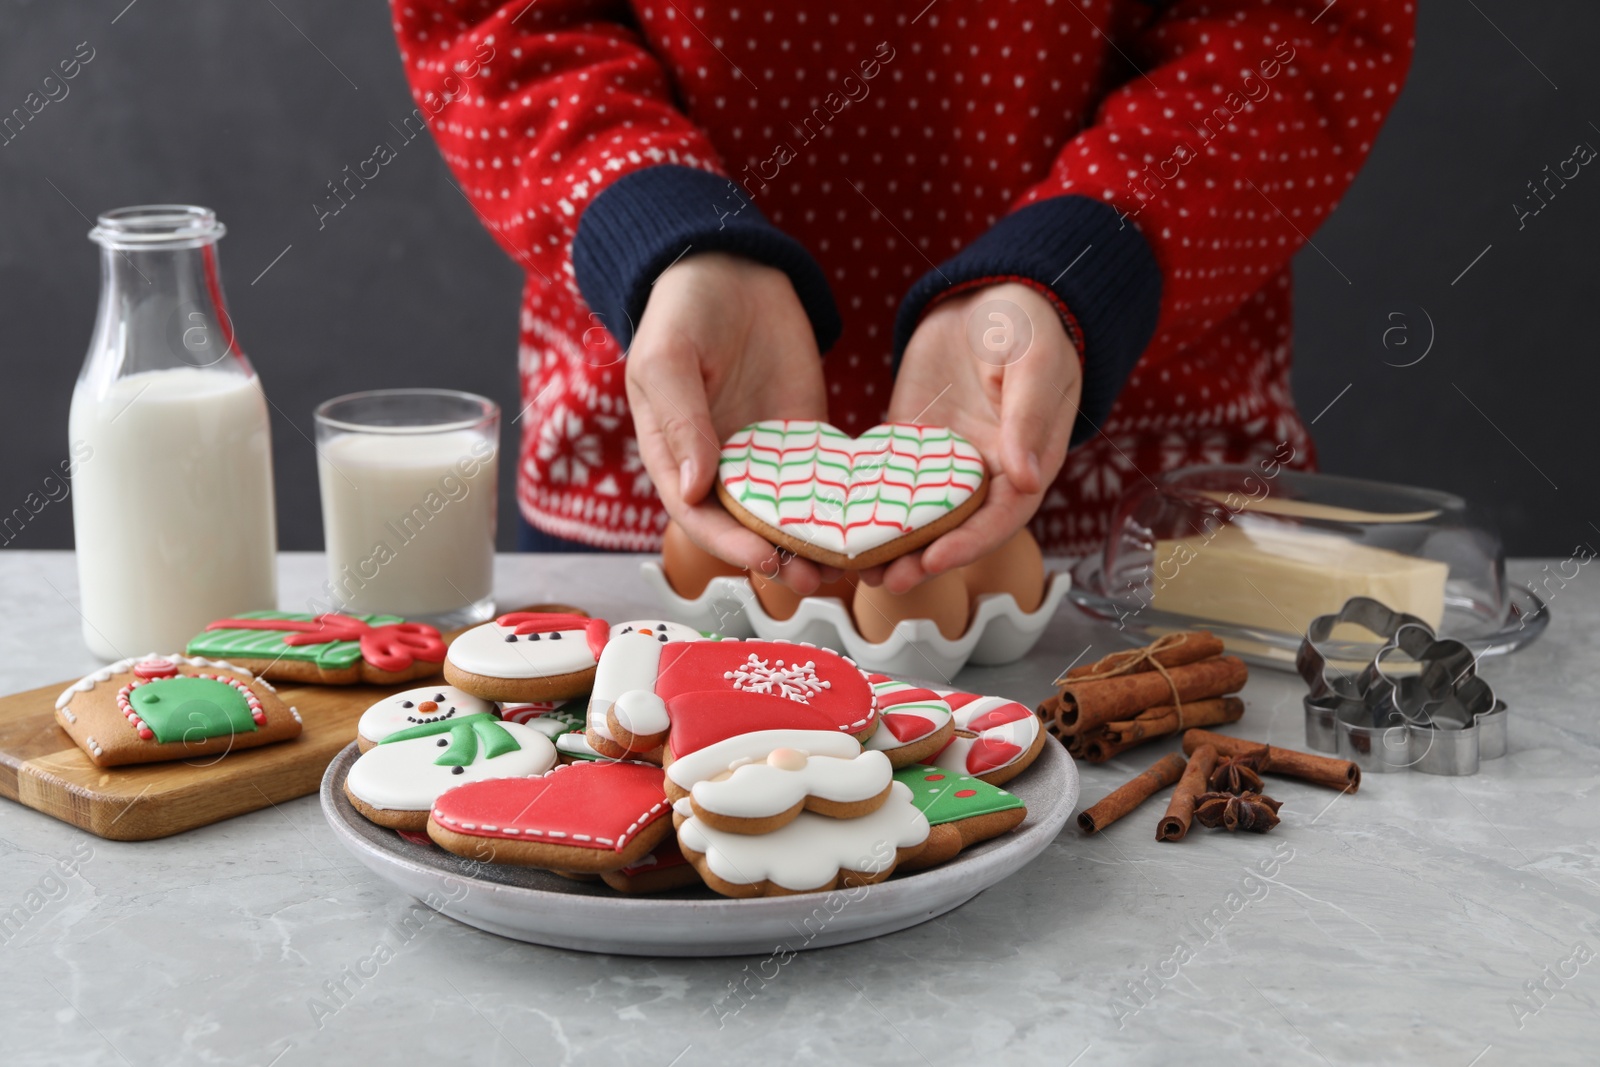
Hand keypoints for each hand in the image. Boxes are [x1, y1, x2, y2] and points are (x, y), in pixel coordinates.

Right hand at [625, 252, 836, 593]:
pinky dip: (842, 506)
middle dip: (778, 559)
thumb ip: (678, 421)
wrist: (732, 267)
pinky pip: (823, 480)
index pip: (699, 517)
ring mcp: (765, 456)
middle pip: (746, 529)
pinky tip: (870, 523)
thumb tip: (697, 488)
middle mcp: (720, 467)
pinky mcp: (805, 438)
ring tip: (846, 565)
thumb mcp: (666, 358)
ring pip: (788, 516)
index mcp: (676, 457)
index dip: (729, 545)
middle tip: (814, 578)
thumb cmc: (683, 311)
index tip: (764, 558)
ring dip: (813, 544)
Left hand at [867, 282, 1081, 592]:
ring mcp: (945, 463)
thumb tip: (1025, 477)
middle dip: (923, 559)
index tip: (935, 560)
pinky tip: (837, 526)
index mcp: (1025, 462)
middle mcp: (985, 474)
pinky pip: (887, 482)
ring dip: (891, 545)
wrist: (989, 296)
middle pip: (956, 530)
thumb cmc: (1027, 325)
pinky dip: (866, 507)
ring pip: (919, 516)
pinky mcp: (910, 444)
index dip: (970, 544)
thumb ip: (1030, 418)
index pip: (1001, 518)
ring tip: (858, 569)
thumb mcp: (1035, 364)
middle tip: (887, 580)